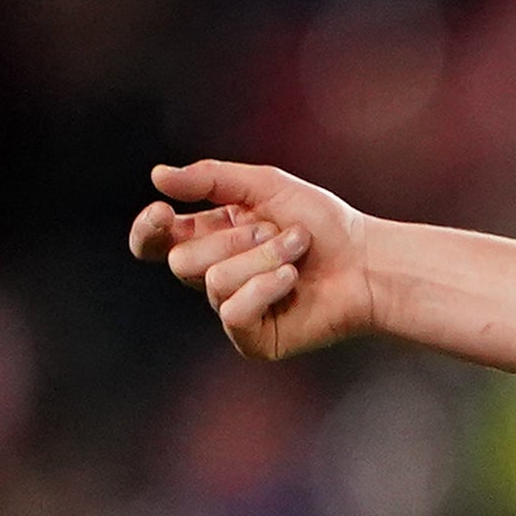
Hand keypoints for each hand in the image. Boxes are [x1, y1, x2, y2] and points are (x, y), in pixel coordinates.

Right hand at [129, 160, 381, 360]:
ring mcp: (233, 309)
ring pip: (212, 281)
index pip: (154, 242)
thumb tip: (157, 176)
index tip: (162, 213)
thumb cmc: (322, 224)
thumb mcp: (265, 185)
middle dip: (233, 239)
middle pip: (181, 261)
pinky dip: (266, 288)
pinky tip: (294, 281)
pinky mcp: (253, 338)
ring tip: (298, 252)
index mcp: (209, 238)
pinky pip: (233, 311)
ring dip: (262, 258)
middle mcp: (214, 276)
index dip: (148, 231)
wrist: (368, 261)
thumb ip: (211, 178)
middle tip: (276, 230)